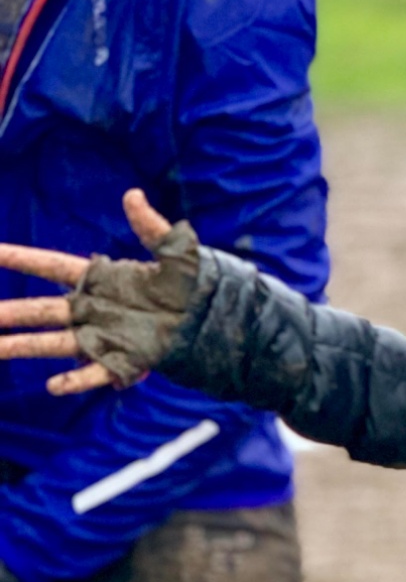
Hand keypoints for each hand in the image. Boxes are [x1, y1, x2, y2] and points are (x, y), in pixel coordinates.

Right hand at [0, 189, 194, 392]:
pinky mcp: (120, 360)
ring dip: (23, 347)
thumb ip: (151, 226)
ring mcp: (102, 336)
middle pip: (42, 310)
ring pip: (53, 342)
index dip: (21, 258)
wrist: (209, 318)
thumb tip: (132, 195)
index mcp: (99, 278)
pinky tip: (53, 386)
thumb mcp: (174, 252)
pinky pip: (92, 372)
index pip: (51, 265)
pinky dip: (74, 380)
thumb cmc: (188, 283)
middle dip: (11, 312)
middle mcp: (91, 308)